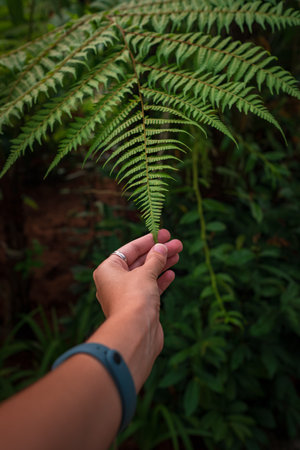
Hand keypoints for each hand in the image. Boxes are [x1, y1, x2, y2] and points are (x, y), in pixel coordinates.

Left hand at [92, 229, 182, 389]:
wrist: (136, 333)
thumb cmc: (134, 299)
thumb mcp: (145, 273)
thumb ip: (155, 258)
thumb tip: (161, 247)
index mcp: (108, 270)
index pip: (129, 250)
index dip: (148, 240)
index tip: (164, 233)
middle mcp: (114, 282)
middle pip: (139, 261)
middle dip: (158, 252)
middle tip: (177, 244)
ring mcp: (126, 296)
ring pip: (146, 275)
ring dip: (161, 264)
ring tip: (178, 254)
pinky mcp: (138, 307)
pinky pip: (149, 288)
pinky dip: (160, 280)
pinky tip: (172, 273)